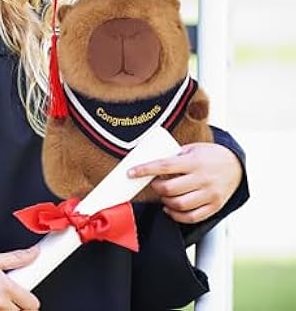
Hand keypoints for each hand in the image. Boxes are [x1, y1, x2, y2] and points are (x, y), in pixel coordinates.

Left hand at [128, 142, 242, 223]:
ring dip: (165, 202)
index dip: (145, 170)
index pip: (164, 166)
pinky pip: (192, 217)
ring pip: (179, 205)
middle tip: (153, 184)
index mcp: (194, 161)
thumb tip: (149, 163)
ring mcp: (209, 194)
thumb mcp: (191, 149)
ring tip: (163, 195)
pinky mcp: (214, 207)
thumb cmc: (208, 155)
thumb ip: (173, 156)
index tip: (131, 172)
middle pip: (170, 189)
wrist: (236, 166)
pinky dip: (177, 215)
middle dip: (155, 188)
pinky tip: (170, 209)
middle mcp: (202, 178)